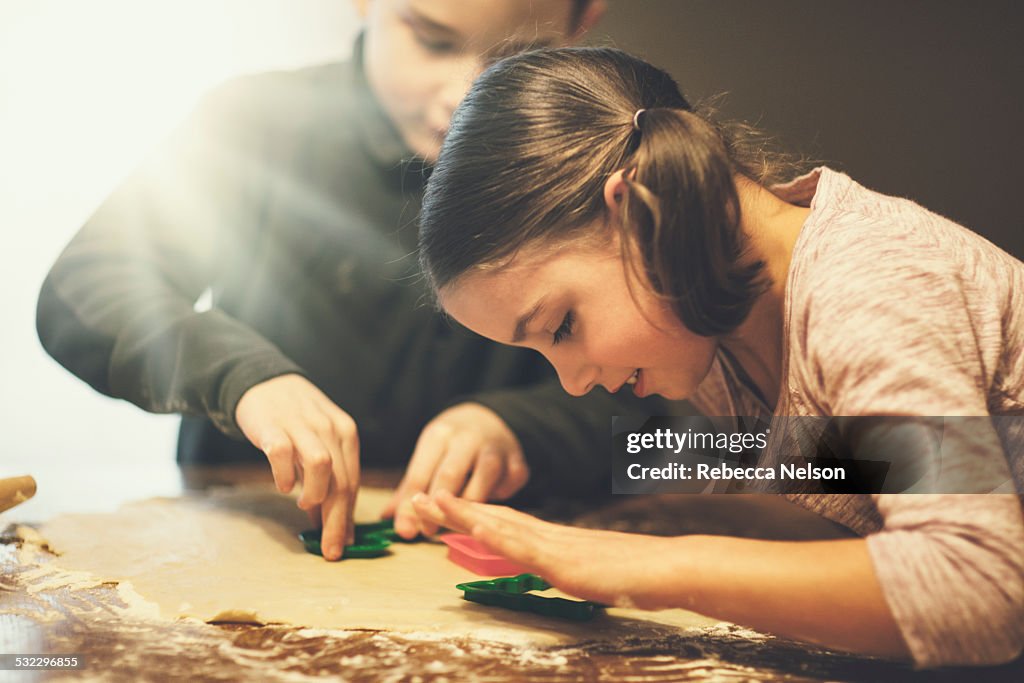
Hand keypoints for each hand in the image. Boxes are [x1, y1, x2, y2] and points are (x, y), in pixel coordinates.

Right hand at [235, 373, 358, 560]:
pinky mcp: (273, 425)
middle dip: (338, 520)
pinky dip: (285, 474)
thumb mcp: (318, 442)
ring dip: (316, 493)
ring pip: (322, 465)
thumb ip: (326, 477)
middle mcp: (329, 429)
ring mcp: (302, 425)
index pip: (353, 482)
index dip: (350, 517)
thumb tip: (328, 520)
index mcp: (346, 434)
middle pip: (341, 480)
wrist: (261, 381)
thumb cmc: (294, 419)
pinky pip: (283, 453)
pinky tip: (284, 486)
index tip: (347, 545)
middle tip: (332, 549)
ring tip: (306, 505)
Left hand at [382, 403, 528, 538]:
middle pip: (450, 475)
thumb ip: (409, 489)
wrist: (489, 419)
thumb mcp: (427, 456)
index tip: (406, 530)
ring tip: (457, 521)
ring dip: (469, 505)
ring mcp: (496, 448)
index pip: (420, 472)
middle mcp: (467, 437)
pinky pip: (510, 485)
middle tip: (427, 532)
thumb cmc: (450, 446)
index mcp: (439, 434)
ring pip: (483, 479)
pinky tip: (489, 507)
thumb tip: (391, 521)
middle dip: (438, 508)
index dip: (411, 505)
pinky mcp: (518, 462)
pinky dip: (500, 497)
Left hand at [412, 491, 684, 609]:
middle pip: (493, 517)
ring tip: (430, 502)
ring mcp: (556, 546)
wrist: (672, 568)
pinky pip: (526, 546)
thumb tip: (551, 569)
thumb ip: (567, 566)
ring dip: (463, 513)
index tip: (438, 505)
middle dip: (453, 508)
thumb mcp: (590, 572)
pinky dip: (497, 534)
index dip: (468, 513)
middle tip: (415, 496)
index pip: (502, 522)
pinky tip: (475, 524)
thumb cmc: (639, 573)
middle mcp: (549, 536)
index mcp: (553, 539)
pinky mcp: (566, 562)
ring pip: (501, 525)